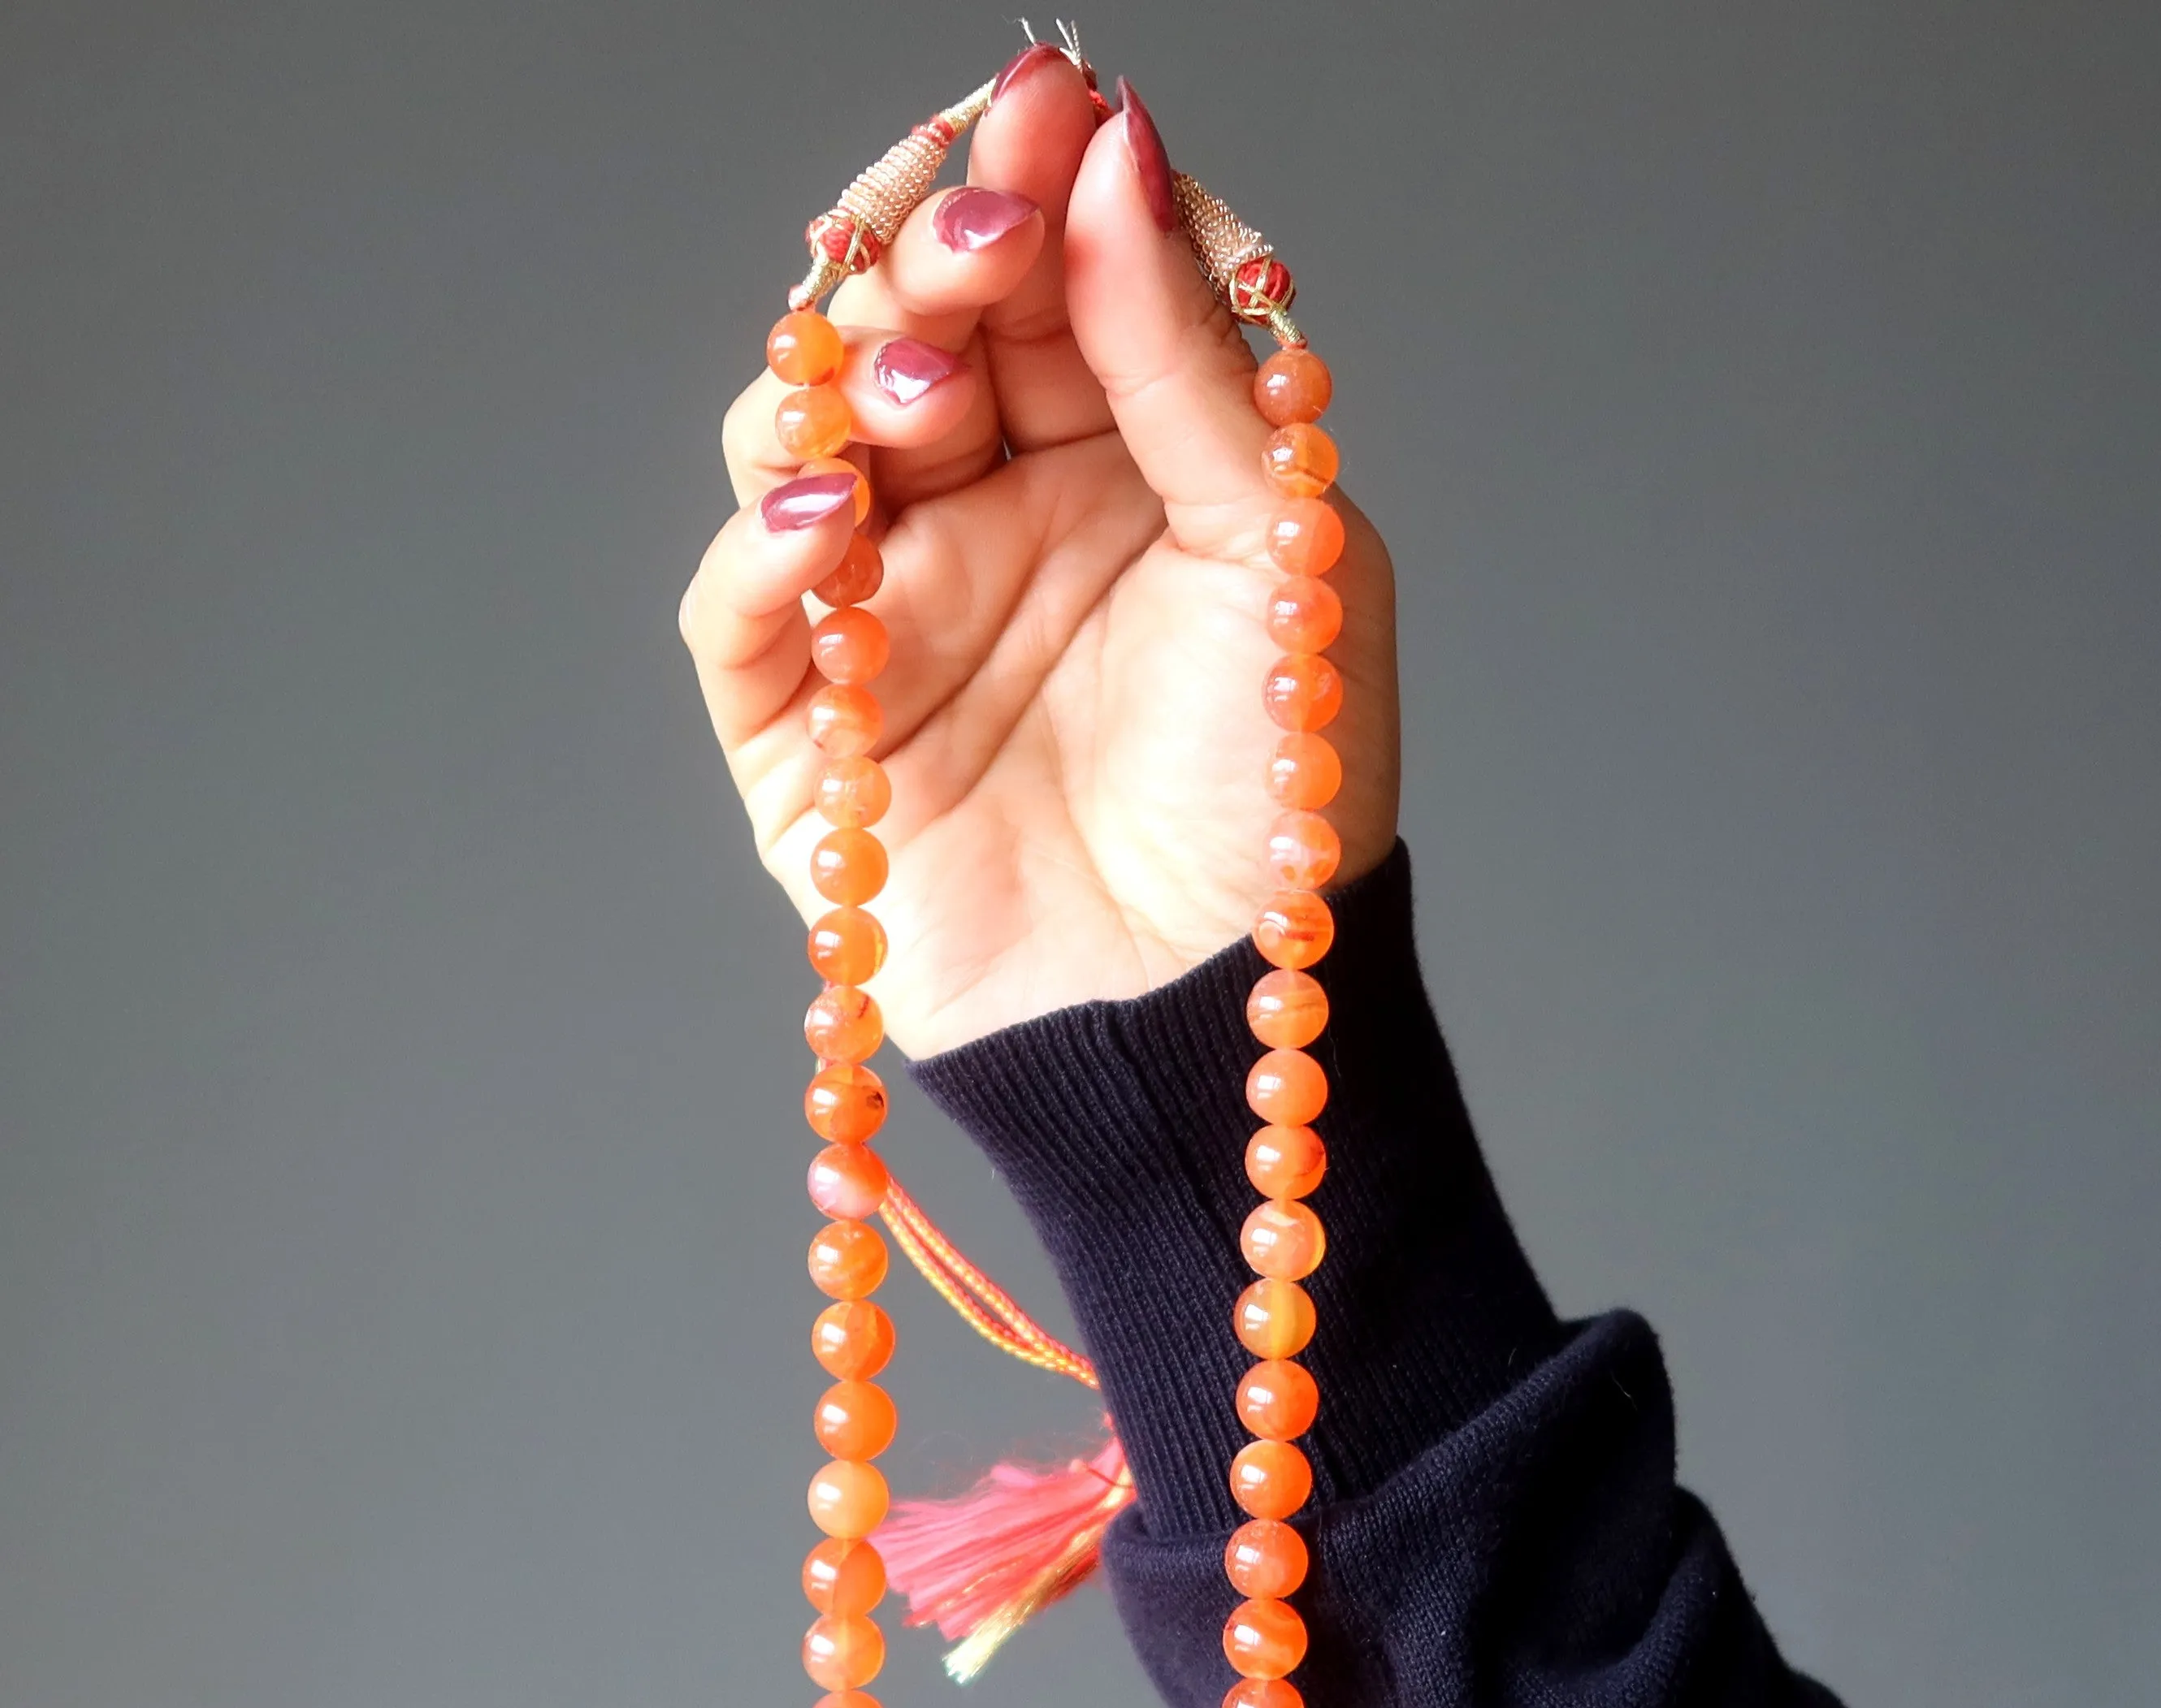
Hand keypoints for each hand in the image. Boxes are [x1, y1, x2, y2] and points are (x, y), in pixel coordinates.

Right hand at [679, 51, 1397, 1059]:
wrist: (1213, 1007)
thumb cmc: (1274, 800)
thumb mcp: (1278, 556)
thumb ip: (1188, 363)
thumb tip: (1115, 152)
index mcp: (1120, 467)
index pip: (1046, 287)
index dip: (1036, 187)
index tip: (1050, 107)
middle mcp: (994, 521)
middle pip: (912, 336)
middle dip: (934, 261)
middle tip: (978, 228)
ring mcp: (892, 617)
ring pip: (803, 440)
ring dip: (844, 387)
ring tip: (921, 387)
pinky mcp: (808, 733)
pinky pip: (742, 615)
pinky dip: (762, 554)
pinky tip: (824, 516)